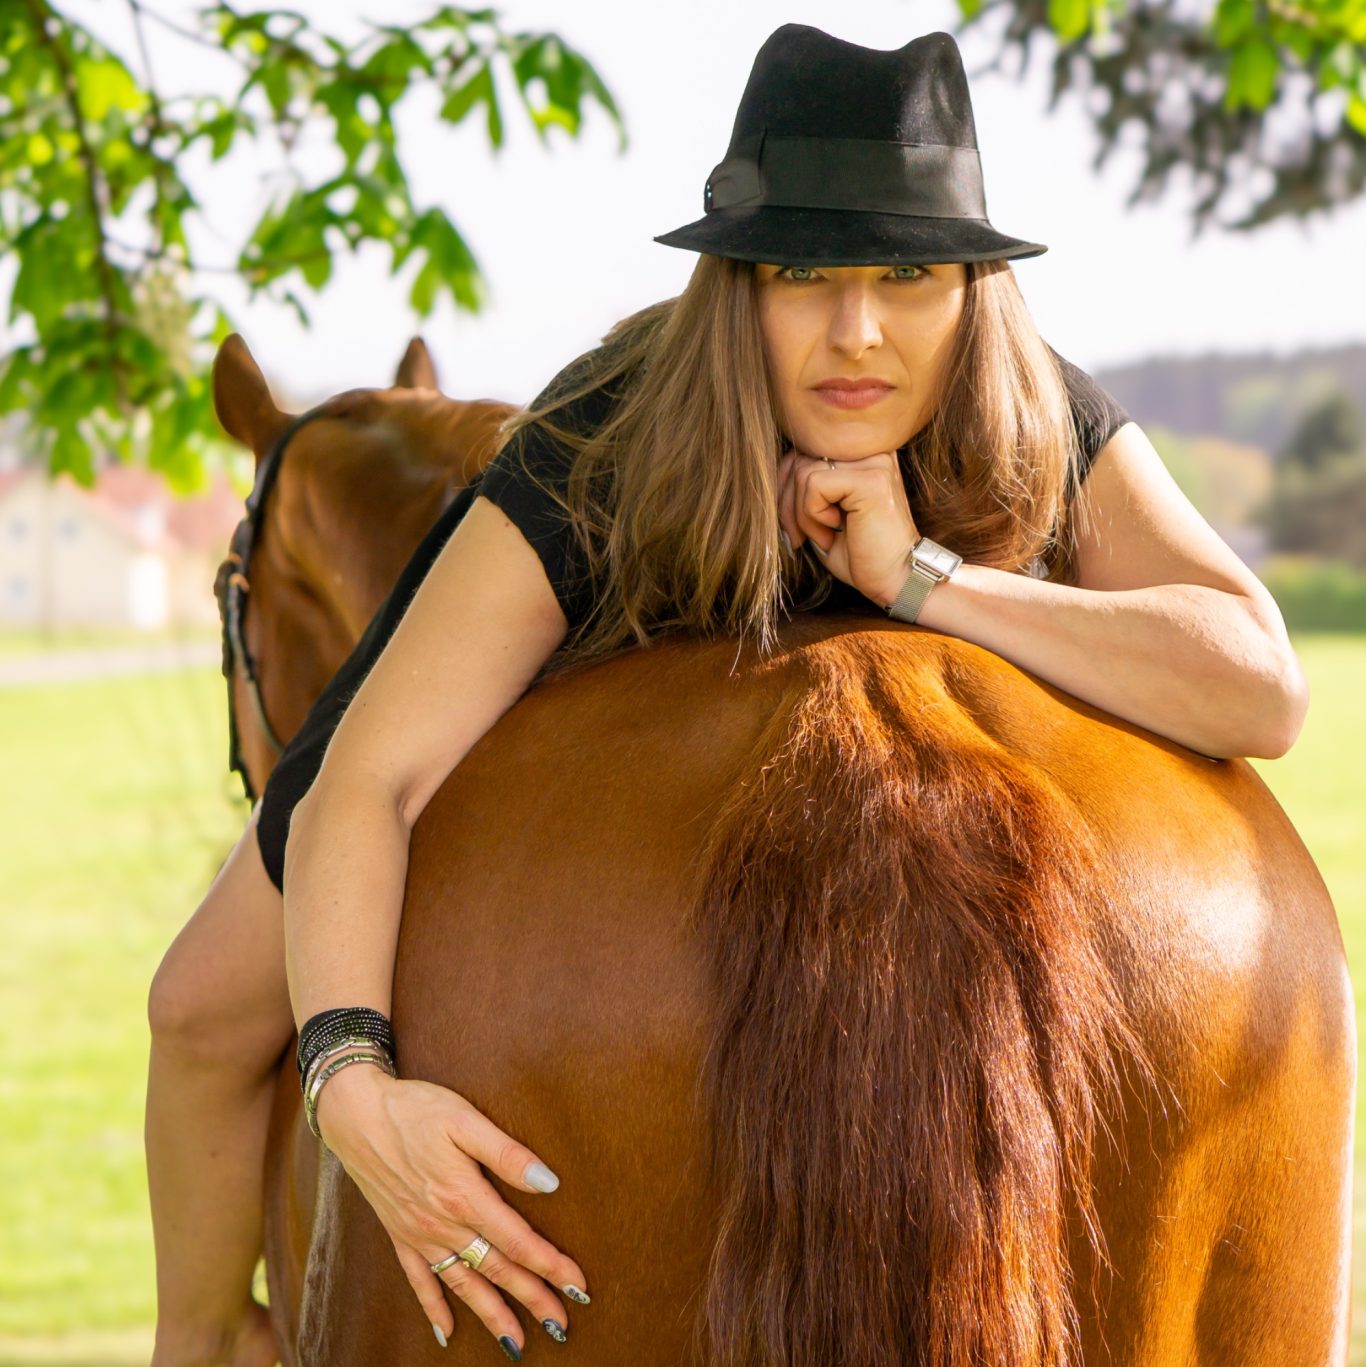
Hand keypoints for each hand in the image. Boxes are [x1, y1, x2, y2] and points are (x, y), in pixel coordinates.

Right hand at [315, 1063, 589, 1354]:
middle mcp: (443, 1224)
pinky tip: (445, 1333)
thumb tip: (549, 1183)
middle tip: (562, 1326)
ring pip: (462, 1284)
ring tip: (516, 1343)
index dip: (551, 1265)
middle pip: (496, 1270)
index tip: (579, 1286)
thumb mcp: (465, 1120)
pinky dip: (433, 1308)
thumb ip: (507, 1154)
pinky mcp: (398, 1235)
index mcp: (465, 1196)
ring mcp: (419, 1234)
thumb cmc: (415, 1109)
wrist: (355, 1113)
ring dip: (491, 1314)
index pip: (518, 1241)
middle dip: (531, 1299)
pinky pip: (418, 1281)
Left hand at [777, 444, 919, 607]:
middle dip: (787, 503)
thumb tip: (768, 474)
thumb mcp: (822, 513)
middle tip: (799, 535)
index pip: (804, 449)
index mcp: (861, 453)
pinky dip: (811, 515)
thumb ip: (804, 486)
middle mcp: (871, 450)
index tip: (794, 524)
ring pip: (803, 471)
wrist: (896, 579)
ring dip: (801, 514)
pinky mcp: (871, 480)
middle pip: (799, 457)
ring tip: (823, 535)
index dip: (785, 486)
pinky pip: (814, 484)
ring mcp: (874, 462)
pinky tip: (833, 531)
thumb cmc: (860, 551)